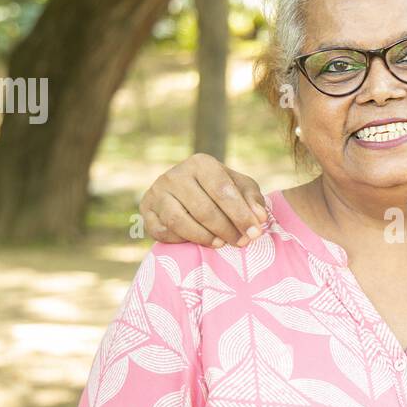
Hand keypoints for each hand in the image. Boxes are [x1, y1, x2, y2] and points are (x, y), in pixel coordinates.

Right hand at [138, 153, 267, 247]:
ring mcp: (157, 192)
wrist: (187, 193)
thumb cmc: (220, 190)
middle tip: (240, 242)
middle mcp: (175, 174)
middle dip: (226, 230)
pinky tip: (197, 242)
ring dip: (204, 237)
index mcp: (200, 163)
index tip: (255, 232)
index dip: (240, 214)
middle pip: (203, 209)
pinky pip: (163, 232)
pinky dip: (182, 240)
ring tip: (221, 243)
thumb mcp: (241, 188)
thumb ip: (253, 200)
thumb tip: (260, 218)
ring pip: (180, 222)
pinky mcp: (146, 211)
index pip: (222, 190)